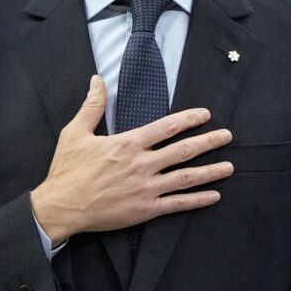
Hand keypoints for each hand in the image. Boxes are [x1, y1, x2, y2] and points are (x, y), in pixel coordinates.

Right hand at [30, 75, 233, 244]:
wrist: (61, 206)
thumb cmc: (68, 170)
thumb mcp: (75, 132)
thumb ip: (92, 105)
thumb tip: (97, 79)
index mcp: (128, 144)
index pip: (167, 127)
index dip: (189, 119)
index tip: (206, 115)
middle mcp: (142, 164)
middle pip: (184, 150)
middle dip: (209, 142)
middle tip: (227, 136)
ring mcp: (146, 188)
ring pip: (186, 177)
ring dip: (210, 171)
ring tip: (229, 166)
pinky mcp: (145, 210)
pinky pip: (178, 204)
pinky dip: (198, 200)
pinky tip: (214, 196)